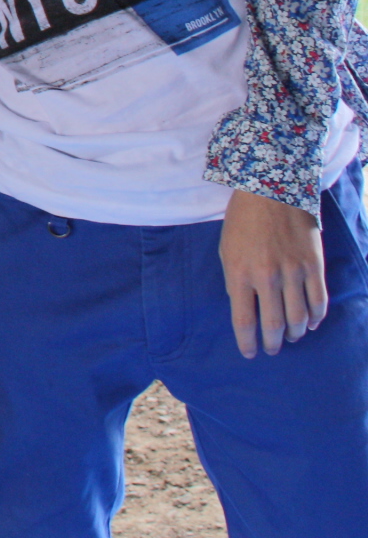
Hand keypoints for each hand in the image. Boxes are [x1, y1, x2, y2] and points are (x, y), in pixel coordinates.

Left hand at [221, 188, 326, 357]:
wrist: (271, 191)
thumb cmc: (242, 221)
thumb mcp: (227, 250)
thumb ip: (235, 281)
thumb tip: (245, 308)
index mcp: (240, 273)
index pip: (244, 321)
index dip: (247, 342)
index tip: (249, 353)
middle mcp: (267, 276)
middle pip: (273, 325)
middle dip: (272, 343)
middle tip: (272, 349)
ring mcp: (293, 272)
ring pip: (299, 318)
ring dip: (295, 333)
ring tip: (291, 337)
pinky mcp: (314, 266)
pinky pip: (319, 301)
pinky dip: (316, 317)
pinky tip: (311, 324)